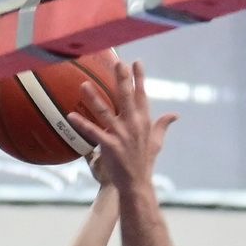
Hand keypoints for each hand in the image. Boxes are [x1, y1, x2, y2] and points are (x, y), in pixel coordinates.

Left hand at [69, 61, 176, 192]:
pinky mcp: (110, 146)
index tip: (136, 62)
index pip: (142, 95)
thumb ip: (163, 125)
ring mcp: (121, 135)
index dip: (139, 78)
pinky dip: (81, 124)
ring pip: (105, 112)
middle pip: (126, 97)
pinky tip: (70, 116)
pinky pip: (93, 132)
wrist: (137, 183)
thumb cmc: (145, 162)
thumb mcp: (157, 142)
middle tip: (116, 62)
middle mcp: (133, 125)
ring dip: (94, 98)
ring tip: (83, 84)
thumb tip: (175, 114)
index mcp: (144, 122)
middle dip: (121, 79)